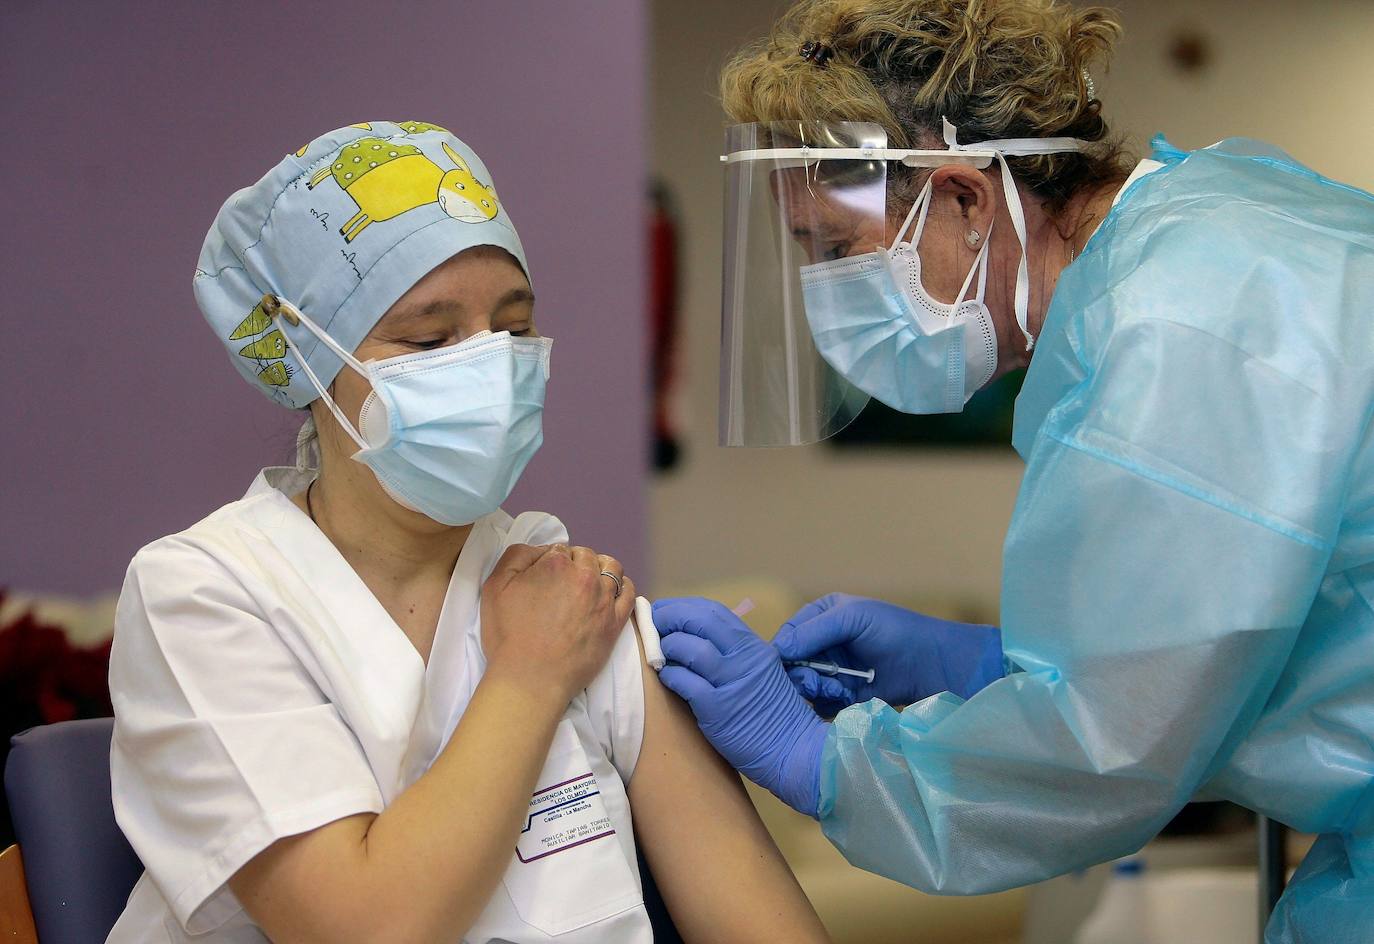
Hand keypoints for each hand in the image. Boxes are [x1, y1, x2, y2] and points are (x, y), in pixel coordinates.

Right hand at [481, 544, 634, 704]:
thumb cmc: (509, 635)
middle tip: (562, 583)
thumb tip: (540, 550)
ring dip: (600, 569)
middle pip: (586, 556)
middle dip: (575, 563)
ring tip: (589, 583)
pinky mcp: (615, 621)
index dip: (550, 561)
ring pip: (611, 568)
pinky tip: (612, 591)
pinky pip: (629, 593)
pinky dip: (622, 586)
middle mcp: (585, 576)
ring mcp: (604, 598)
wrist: (531, 678)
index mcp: (555, 564)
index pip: (558, 549)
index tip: (544, 577)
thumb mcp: (495, 586)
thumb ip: (516, 556)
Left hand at [653, 597, 828, 817]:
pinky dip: (670, 675)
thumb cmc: (773, 713)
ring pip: (691, 648)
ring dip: (668, 645)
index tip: (665, 610)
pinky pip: (685, 682)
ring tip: (659, 653)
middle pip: (700, 621)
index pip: (714, 611)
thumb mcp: (761, 671)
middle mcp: (745, 657)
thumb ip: (734, 653)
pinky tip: (666, 677)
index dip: (684, 606)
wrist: (792, 750)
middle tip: (653, 623)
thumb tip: (694, 637)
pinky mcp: (718, 709)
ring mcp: (732, 682)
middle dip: (670, 617)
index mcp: (754, 646)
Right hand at [773, 594, 1003, 714]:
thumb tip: (778, 650)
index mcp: (821, 616)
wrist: (931, 664)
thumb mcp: (852, 619)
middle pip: (791, 665)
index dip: (782, 653)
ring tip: (839, 689)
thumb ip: (814, 631)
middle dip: (802, 675)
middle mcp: (823, 644)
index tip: (786, 667)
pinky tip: (848, 697)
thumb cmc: (895, 631)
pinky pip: (821, 704)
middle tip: (818, 683)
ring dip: (818, 689)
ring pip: (804, 687)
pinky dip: (830, 703)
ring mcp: (832, 671)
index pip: (787, 635)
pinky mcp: (843, 695)